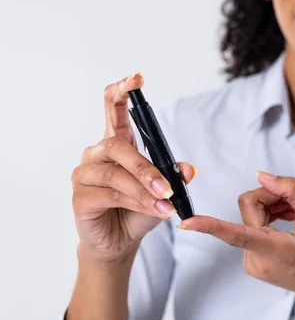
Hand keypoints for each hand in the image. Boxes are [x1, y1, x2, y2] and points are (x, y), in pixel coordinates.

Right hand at [70, 73, 196, 262]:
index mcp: (118, 142)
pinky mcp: (80, 197)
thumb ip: (173, 177)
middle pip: (116, 145)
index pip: (112, 107)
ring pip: (115, 174)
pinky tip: (154, 211)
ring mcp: (84, 174)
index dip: (122, 90)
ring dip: (144, 190)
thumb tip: (188, 169)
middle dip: (146, 167)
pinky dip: (136, 203)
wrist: (122, 240)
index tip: (137, 78)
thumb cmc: (139, 209)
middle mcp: (97, 154)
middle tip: (168, 187)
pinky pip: (109, 195)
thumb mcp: (164, 191)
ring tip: (166, 204)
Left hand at [177, 171, 294, 308]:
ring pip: (250, 216)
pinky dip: (269, 220)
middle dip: (270, 198)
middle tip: (294, 203)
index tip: (186, 222)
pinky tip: (287, 224)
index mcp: (276, 251)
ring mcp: (252, 264)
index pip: (236, 234)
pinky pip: (251, 227)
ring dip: (271, 209)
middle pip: (249, 208)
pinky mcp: (251, 263)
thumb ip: (291, 190)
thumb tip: (263, 176)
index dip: (210, 226)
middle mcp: (257, 260)